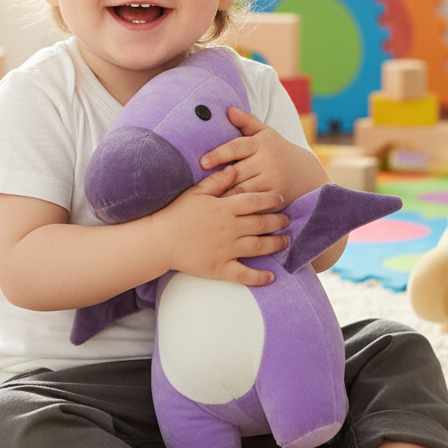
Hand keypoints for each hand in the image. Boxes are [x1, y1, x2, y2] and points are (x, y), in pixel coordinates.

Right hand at [152, 164, 288, 286]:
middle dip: (277, 221)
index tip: (281, 199)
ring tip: (286, 242)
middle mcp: (229, 228)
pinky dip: (259, 277)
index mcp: (224, 208)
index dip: (270, 200)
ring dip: (275, 245)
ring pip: (258, 247)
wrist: (159, 240)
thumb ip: (217, 181)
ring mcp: (226, 249)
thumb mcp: (195, 193)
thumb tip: (234, 169)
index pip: (254, 201)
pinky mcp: (220, 268)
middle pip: (261, 223)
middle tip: (287, 220)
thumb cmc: (176, 214)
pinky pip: (244, 274)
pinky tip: (271, 278)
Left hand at [199, 108, 328, 205]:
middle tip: (197, 187)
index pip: (236, 147)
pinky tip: (224, 212)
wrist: (306, 173)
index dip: (218, 154)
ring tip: (205, 200)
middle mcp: (268, 161)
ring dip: (224, 196)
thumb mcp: (266, 134)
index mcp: (262, 143)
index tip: (202, 163)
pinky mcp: (276, 196)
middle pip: (236, 172)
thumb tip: (229, 110)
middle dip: (217, 180)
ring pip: (242, 190)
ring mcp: (273, 179)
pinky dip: (239, 208)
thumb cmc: (278, 151)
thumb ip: (247, 122)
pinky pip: (253, 203)